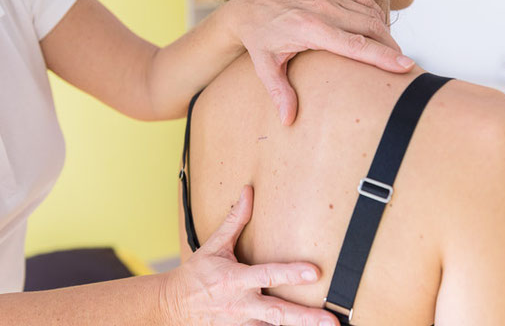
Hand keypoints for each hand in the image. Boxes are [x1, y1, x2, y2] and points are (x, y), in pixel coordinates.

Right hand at [164, 186, 338, 325]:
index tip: (314, 272)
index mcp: (235, 280)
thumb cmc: (197, 274)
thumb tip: (248, 192)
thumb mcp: (214, 245)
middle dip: (306, 318)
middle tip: (331, 321)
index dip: (291, 274)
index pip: (268, 276)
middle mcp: (241, 304)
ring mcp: (242, 323)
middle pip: (278, 313)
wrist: (173, 307)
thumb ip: (235, 220)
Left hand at [224, 0, 412, 124]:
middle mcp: (322, 8)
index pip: (355, 45)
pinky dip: (375, 14)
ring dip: (385, 32)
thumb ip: (280, 93)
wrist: (250, 7)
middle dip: (391, 47)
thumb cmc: (260, 40)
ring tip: (392, 53)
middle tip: (403, 67)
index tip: (405, 66)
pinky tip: (378, 31)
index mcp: (309, 29)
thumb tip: (288, 121)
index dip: (382, 56)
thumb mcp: (265, 68)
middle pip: (370, 28)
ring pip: (370, 13)